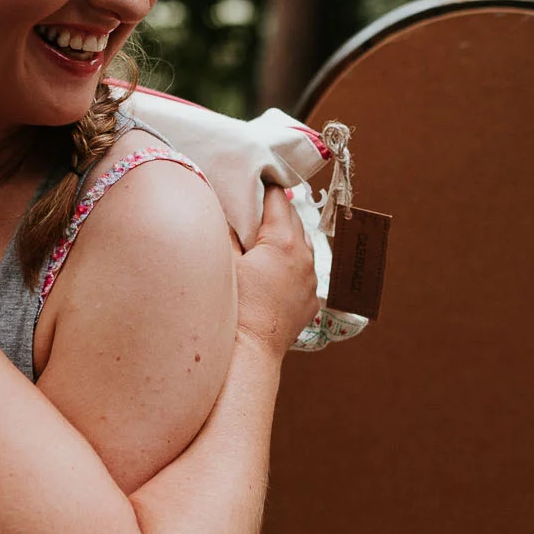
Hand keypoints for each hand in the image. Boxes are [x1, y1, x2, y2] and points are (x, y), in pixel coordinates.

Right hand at [233, 186, 318, 356]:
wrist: (249, 354)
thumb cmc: (233, 307)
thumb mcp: (223, 262)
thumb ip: (224, 230)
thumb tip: (222, 206)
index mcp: (284, 241)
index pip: (277, 198)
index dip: (262, 187)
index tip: (252, 179)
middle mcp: (305, 257)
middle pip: (293, 218)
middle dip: (274, 210)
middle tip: (254, 204)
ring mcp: (311, 281)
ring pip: (302, 244)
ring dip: (285, 236)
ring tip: (265, 235)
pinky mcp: (310, 302)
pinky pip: (304, 272)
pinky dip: (291, 264)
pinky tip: (274, 268)